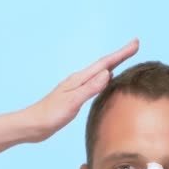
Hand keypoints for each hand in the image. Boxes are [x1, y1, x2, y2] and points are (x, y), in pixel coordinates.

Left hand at [23, 39, 138, 141]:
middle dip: (120, 55)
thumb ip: (90, 88)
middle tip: (135, 46)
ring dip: (114, 64)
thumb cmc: (50, 115)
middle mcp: (79, 80)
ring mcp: (77, 88)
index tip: (136, 43)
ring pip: (100, 72)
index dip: (121, 53)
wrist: (33, 125)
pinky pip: (95, 83)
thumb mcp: (72, 102)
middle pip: (104, 64)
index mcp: (79, 79)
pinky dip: (106, 77)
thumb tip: (108, 73)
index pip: (105, 63)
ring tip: (125, 59)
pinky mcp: (75, 97)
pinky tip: (107, 80)